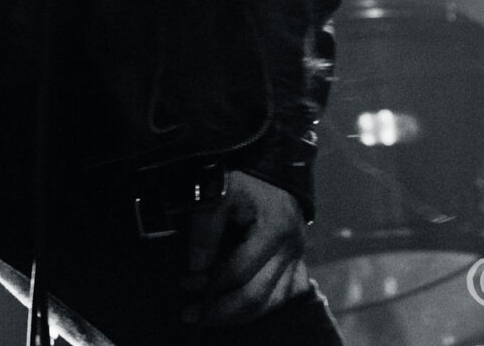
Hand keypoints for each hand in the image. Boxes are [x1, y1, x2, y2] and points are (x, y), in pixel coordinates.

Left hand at [183, 171, 310, 326]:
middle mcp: (291, 248)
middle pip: (256, 295)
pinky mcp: (299, 261)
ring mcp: (298, 257)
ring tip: (208, 316)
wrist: (273, 166)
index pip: (238, 271)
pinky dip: (261, 307)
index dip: (208, 282)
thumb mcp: (220, 191)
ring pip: (271, 303)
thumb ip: (207, 227)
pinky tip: (239, 310)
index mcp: (274, 230)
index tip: (184, 282)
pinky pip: (284, 297)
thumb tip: (197, 266)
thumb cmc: (244, 178)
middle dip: (221, 310)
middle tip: (190, 313)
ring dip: (238, 314)